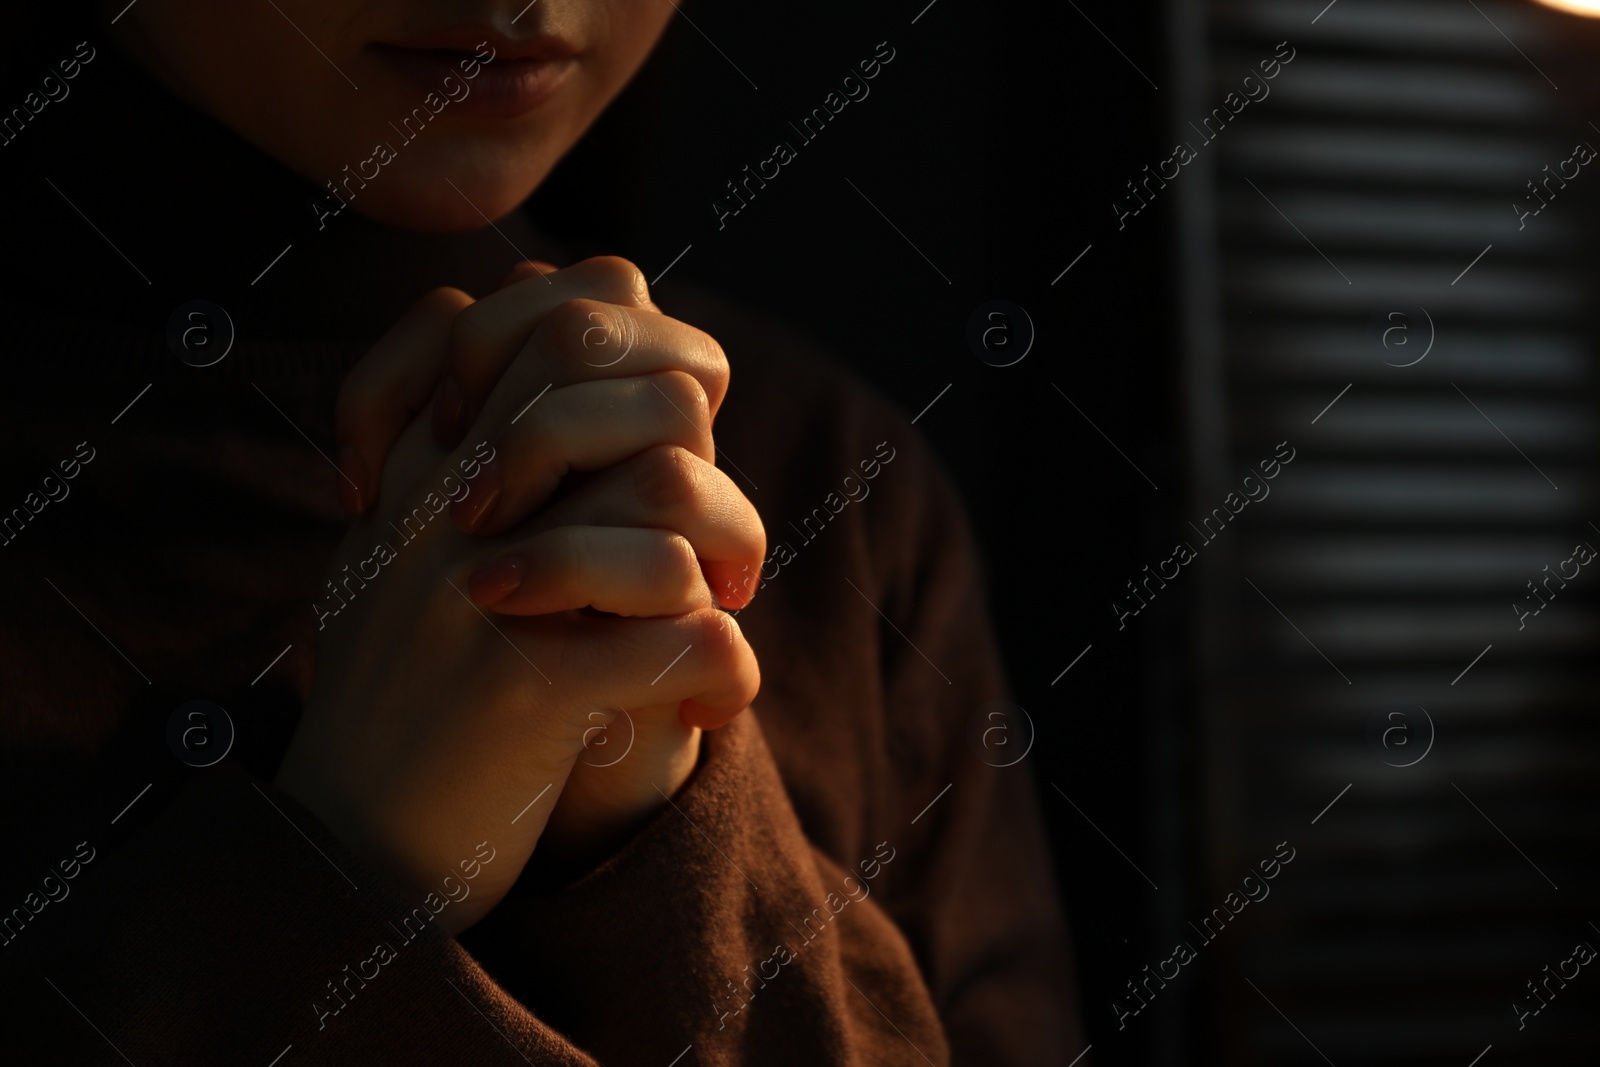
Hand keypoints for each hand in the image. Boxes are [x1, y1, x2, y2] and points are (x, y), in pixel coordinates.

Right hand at [279, 261, 761, 928]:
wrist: (351, 848)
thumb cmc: (413, 691)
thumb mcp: (412, 548)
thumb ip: (476, 444)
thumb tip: (584, 341)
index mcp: (430, 454)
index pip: (570, 305)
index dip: (654, 354)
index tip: (658, 455)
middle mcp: (448, 496)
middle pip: (631, 375)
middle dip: (707, 454)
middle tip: (713, 542)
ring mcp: (478, 588)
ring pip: (675, 490)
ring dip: (729, 554)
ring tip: (718, 612)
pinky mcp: (521, 688)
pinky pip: (688, 634)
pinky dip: (724, 672)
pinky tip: (707, 706)